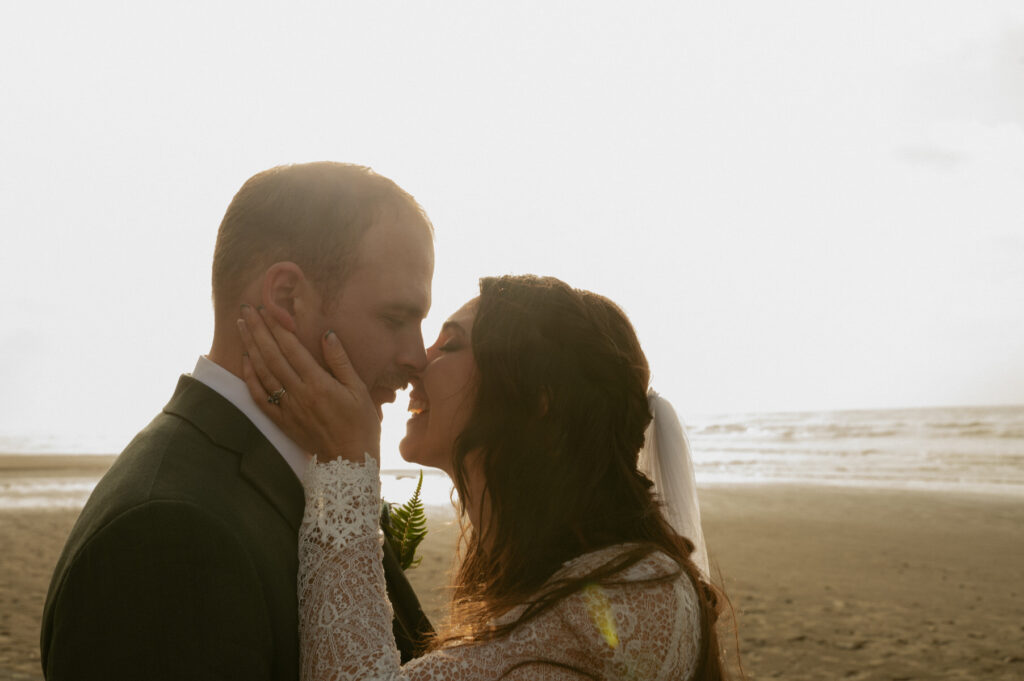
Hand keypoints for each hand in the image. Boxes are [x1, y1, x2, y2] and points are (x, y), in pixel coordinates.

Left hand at [236, 305, 380, 462]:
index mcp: (318, 384)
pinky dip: (250, 377)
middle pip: (272, 356)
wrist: (349, 461)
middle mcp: (299, 394)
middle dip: (258, 330)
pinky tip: (245, 361)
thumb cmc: (360, 424)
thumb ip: (340, 361)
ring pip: (263, 372)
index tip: (268, 308)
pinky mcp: (282, 421)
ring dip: (250, 348)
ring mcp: (287, 408)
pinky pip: (260, 397)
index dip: (278, 327)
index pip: (292, 349)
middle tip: (246, 309)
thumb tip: (327, 334)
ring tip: (241, 326)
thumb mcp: (359, 390)